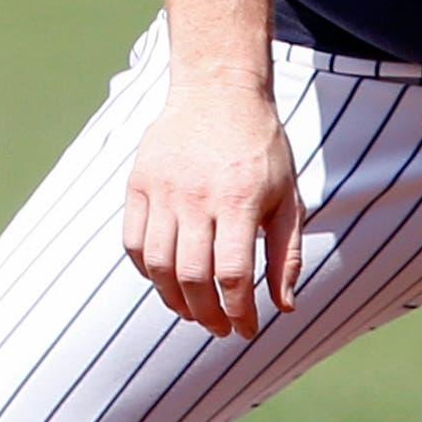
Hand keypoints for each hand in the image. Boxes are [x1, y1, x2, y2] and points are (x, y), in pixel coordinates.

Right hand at [122, 79, 300, 337]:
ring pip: (159, 265)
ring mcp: (163, 190)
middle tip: (220, 328)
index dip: (239, 312)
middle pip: (193, 277)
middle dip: (208, 314)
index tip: (246, 330)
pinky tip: (167, 281)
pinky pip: (134, 243)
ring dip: (174, 300)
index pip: (233, 274)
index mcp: (240, 200)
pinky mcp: (139, 184)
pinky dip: (147, 272)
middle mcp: (197, 196)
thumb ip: (287, 254)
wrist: (218, 91)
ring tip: (193, 312)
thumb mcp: (288, 196)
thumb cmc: (261, 148)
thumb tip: (285, 308)